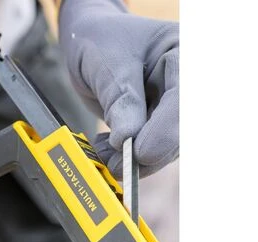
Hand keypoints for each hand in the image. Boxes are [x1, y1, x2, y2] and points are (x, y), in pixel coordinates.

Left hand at [59, 0, 178, 177]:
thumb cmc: (102, 43)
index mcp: (182, 57)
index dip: (164, 133)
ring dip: (131, 160)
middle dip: (145, 154)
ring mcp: (172, 110)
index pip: (183, 103)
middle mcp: (184, 87)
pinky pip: (148, 153)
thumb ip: (120, 100)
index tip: (138, 152)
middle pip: (179, 134)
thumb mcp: (107, 64)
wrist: (92, 44)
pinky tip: (105, 148)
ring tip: (101, 150)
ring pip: (164, 150)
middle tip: (114, 163)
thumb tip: (128, 141)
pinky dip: (125, 158)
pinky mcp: (157, 128)